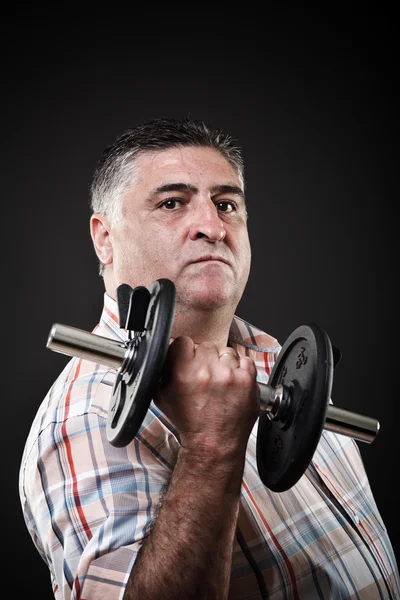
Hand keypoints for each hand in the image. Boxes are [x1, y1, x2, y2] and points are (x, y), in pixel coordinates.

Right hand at [155, 337, 259, 453]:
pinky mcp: (247, 380)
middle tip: (205, 376)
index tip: (189, 360)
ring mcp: (229, 375)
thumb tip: (166, 349)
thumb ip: (162, 369)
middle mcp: (205, 371)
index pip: (184, 341)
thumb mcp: (162, 395)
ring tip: (220, 382)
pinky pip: (245, 360)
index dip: (186, 351)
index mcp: (182, 372)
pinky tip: (233, 384)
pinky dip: (240, 370)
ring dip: (223, 364)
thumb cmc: (189, 422)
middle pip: (206, 346)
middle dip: (206, 359)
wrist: (213, 444)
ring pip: (226, 352)